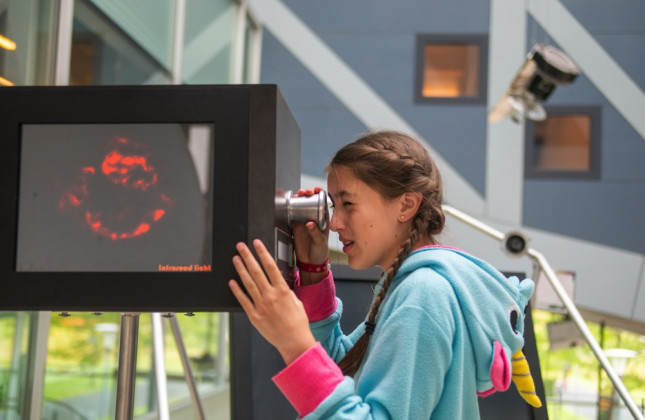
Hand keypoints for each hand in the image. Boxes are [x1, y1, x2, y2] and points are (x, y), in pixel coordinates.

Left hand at [228, 239, 315, 364]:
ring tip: (235, 259)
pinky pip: (243, 300)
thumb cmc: (298, 323)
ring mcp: (260, 305)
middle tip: (241, 246)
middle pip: (256, 271)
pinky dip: (237, 290)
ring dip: (240, 269)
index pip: (270, 266)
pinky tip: (232, 282)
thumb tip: (278, 282)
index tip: (257, 244)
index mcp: (282, 290)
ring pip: (248, 283)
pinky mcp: (254, 316)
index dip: (262, 253)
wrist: (294, 341)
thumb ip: (285, 290)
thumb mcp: (296, 301)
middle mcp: (270, 296)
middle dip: (247, 256)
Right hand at [292, 187, 329, 283]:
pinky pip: (292, 212)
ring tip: (298, 194)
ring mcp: (304, 220)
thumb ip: (315, 233)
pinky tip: (290, 201)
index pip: (323, 203)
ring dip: (299, 197)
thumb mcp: (320, 242)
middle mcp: (314, 217)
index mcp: (323, 219)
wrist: (310, 262)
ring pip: (301, 204)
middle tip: (305, 192)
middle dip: (308, 193)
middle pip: (311, 201)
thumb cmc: (320, 251)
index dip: (321, 194)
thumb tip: (309, 224)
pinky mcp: (295, 225)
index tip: (317, 190)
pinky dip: (291, 206)